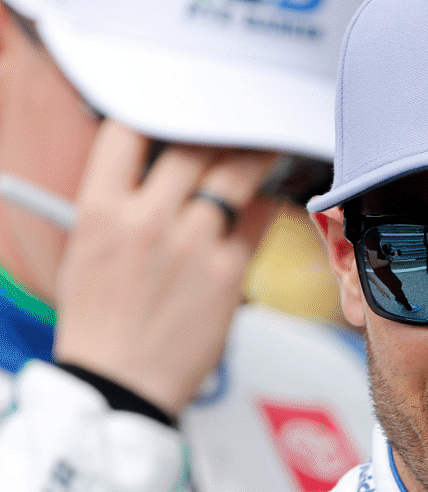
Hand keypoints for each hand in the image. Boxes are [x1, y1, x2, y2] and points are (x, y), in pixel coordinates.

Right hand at [53, 121, 278, 417]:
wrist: (121, 384)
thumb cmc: (103, 324)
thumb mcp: (89, 251)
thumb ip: (121, 204)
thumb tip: (158, 168)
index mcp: (100, 210)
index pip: (129, 131)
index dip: (158, 111)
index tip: (180, 107)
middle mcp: (146, 221)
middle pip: (193, 146)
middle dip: (219, 130)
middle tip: (239, 120)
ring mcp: (191, 245)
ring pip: (235, 176)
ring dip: (256, 156)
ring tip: (269, 143)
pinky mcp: (228, 272)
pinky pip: (260, 220)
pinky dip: (267, 205)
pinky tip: (273, 197)